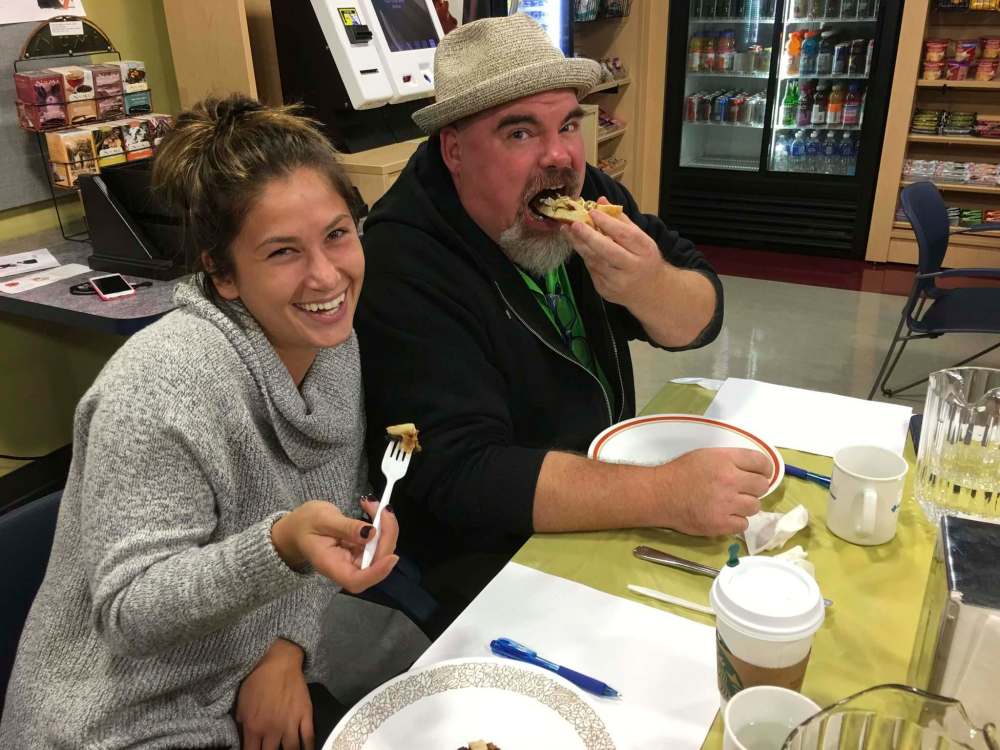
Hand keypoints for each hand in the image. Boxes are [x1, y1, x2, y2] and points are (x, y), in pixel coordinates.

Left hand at [235, 638, 312, 749]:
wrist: (277, 662)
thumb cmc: (256, 681)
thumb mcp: (241, 705)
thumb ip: (242, 726)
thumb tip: (243, 741)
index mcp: (253, 728)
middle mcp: (272, 730)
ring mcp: (291, 723)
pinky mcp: (305, 715)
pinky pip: (309, 737)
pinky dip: (308, 748)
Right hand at [271, 499, 398, 592]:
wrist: (298, 527)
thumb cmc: (304, 524)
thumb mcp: (321, 519)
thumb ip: (346, 527)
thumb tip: (371, 533)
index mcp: (330, 566)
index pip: (356, 580)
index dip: (377, 573)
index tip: (392, 557)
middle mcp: (346, 567)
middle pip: (375, 563)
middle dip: (387, 536)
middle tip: (383, 509)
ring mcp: (356, 560)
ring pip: (382, 551)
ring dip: (386, 527)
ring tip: (373, 505)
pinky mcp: (362, 551)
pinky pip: (379, 542)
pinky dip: (382, 525)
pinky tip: (373, 509)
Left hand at [565, 197, 670, 308]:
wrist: (651, 292)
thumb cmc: (644, 259)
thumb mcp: (640, 238)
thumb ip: (620, 219)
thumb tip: (601, 201)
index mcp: (644, 250)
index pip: (624, 235)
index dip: (607, 223)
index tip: (593, 212)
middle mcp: (632, 267)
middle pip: (608, 251)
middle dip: (589, 236)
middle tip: (575, 224)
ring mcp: (618, 282)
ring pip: (595, 261)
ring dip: (580, 245)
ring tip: (568, 231)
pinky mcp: (606, 290)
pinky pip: (592, 270)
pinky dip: (585, 256)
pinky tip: (578, 245)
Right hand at [656, 448, 772, 535]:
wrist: (659, 495)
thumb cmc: (681, 472)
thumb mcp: (706, 455)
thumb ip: (731, 460)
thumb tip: (755, 470)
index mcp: (725, 460)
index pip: (761, 462)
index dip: (765, 469)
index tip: (762, 474)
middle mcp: (729, 480)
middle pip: (762, 486)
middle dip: (754, 488)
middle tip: (742, 489)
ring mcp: (726, 504)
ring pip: (755, 506)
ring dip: (746, 505)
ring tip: (731, 503)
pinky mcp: (720, 524)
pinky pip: (743, 524)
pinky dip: (736, 521)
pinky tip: (724, 515)